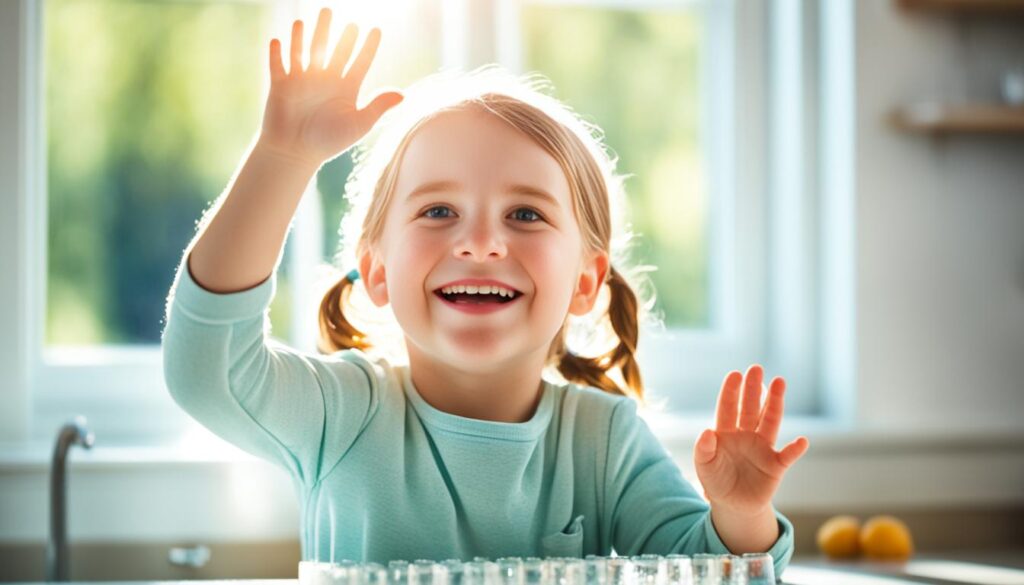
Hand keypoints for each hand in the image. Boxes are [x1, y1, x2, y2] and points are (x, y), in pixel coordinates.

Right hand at [259, 7, 403, 165]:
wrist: (295, 154)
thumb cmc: (328, 142)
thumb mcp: (358, 124)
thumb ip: (377, 107)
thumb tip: (403, 94)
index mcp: (345, 88)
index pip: (359, 62)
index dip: (368, 47)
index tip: (376, 30)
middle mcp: (325, 80)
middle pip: (334, 50)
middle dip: (339, 34)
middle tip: (343, 16)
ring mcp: (302, 80)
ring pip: (305, 50)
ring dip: (307, 35)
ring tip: (312, 19)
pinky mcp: (280, 85)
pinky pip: (278, 64)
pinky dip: (277, 53)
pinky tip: (278, 41)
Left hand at [693, 364, 808, 515]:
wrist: (733, 505)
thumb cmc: (716, 480)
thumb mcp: (704, 467)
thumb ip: (703, 450)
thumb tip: (707, 431)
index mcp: (725, 432)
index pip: (728, 408)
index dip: (731, 392)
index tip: (735, 374)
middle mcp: (746, 435)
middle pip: (750, 408)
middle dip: (753, 389)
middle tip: (756, 368)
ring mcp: (762, 448)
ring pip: (770, 421)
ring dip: (775, 403)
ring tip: (779, 382)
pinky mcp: (776, 466)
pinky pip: (787, 455)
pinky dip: (795, 449)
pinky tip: (802, 441)